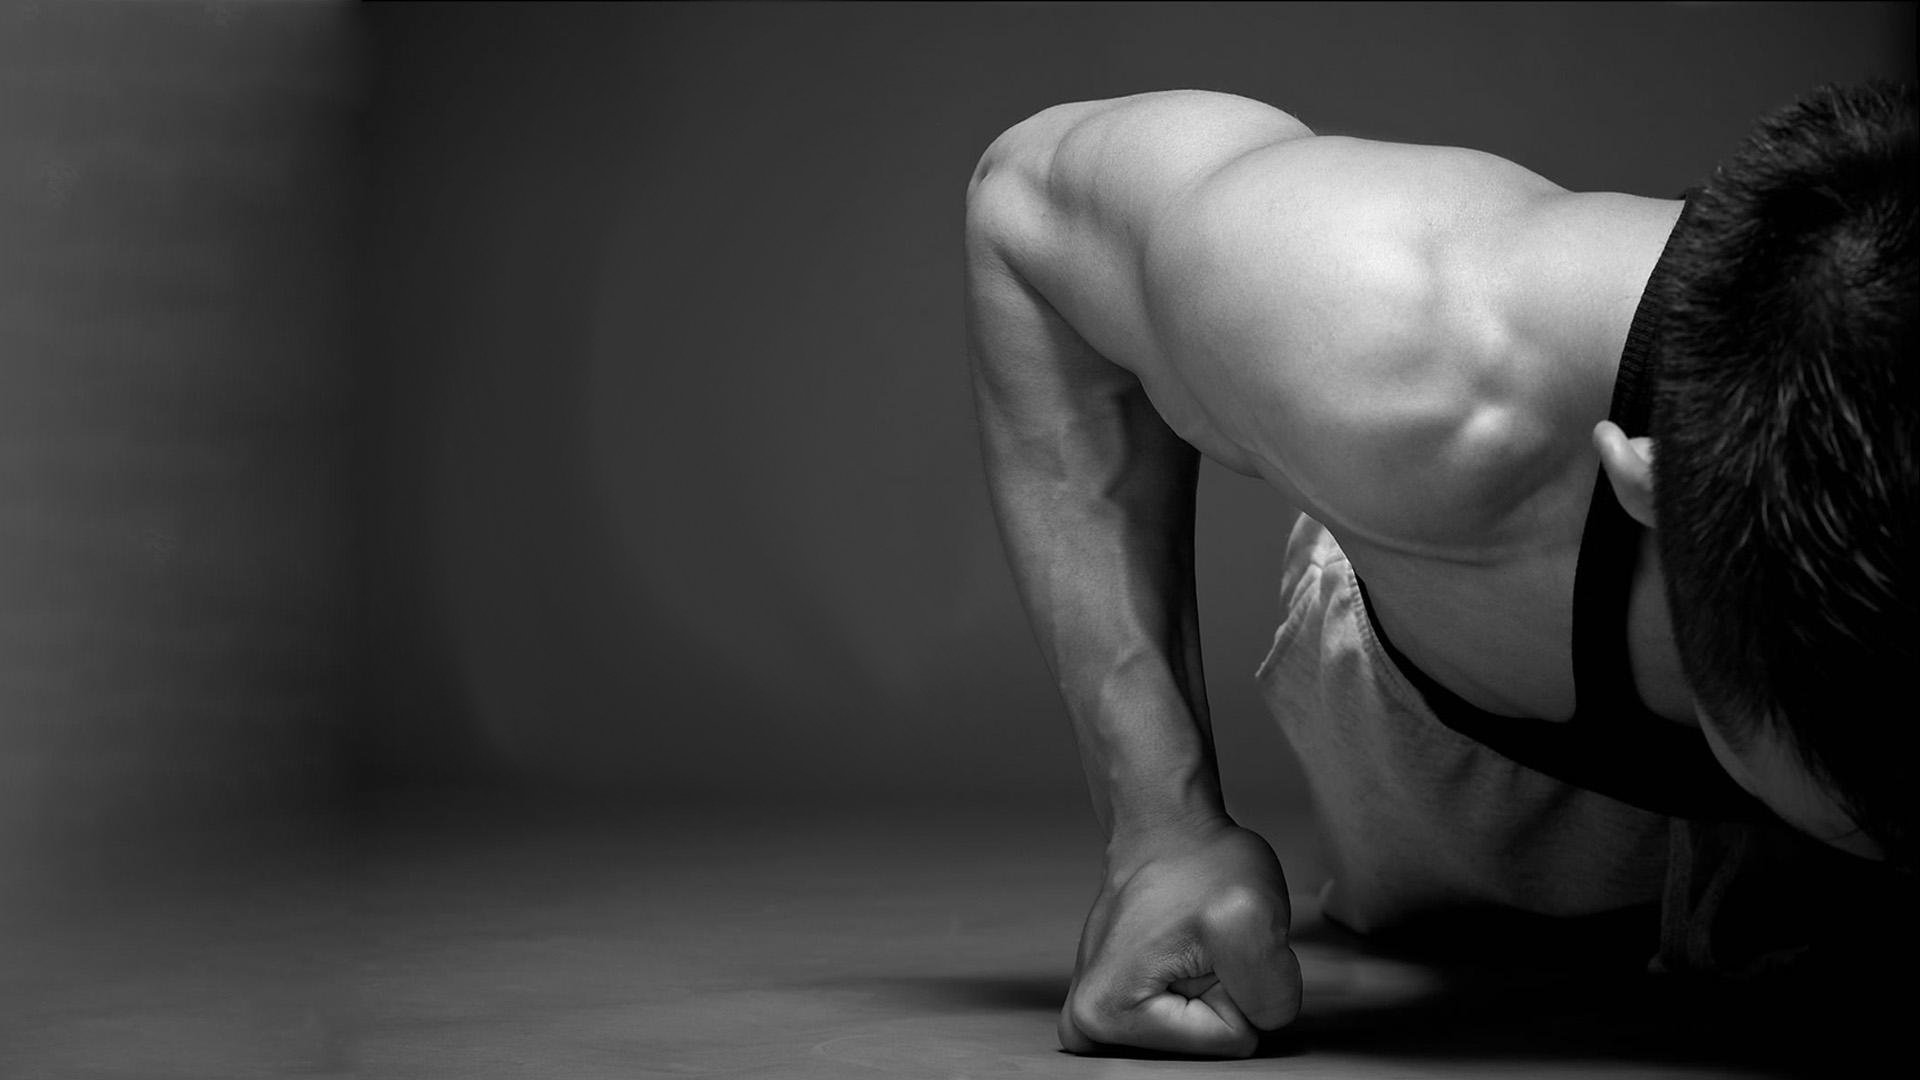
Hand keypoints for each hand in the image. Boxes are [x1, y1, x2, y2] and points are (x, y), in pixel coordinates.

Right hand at [1058, 819, 1301, 1057]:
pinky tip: (1189, 946)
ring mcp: (1099, 1015)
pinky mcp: (1118, 1003)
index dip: (1239, 983)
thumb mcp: (1252, 918)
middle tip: (1207, 939)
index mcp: (1106, 1017)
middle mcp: (1087, 1026)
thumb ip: (1271, 992)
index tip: (1213, 940)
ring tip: (1196, 939)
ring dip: (1218, 985)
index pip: (1231, 1039)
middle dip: (1227, 989)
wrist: (1170, 827)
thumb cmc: (1201, 863)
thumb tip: (1261, 1021)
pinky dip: (1205, 985)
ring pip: (1207, 1031)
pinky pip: (1193, 1019)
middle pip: (1213, 1044)